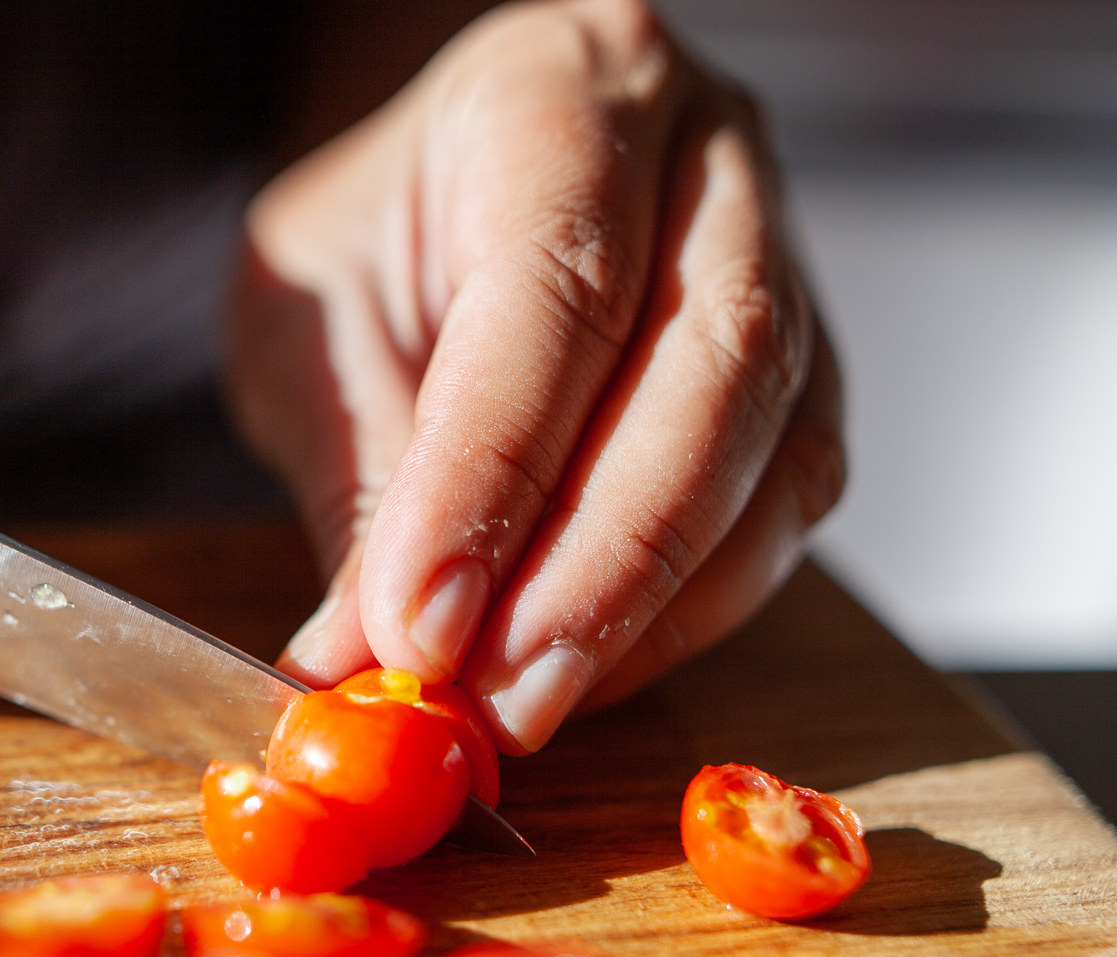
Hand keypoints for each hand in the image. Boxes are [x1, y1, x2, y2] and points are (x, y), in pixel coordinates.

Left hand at [230, 0, 842, 752]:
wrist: (449, 192)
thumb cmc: (375, 238)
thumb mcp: (311, 319)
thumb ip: (353, 473)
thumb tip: (363, 666)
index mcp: (560, 93)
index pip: (556, 288)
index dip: (491, 476)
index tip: (418, 628)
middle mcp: (706, 161)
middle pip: (712, 367)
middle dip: (599, 565)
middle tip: (495, 701)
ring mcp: (784, 266)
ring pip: (776, 450)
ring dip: (650, 608)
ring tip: (527, 703)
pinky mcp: (805, 378)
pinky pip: (786, 509)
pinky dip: (688, 612)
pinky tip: (592, 668)